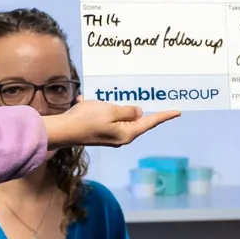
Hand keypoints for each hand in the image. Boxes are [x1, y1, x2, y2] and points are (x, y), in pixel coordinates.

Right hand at [42, 100, 178, 148]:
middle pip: (132, 120)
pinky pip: (101, 117)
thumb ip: (128, 111)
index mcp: (127, 133)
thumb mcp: (112, 110)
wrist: (62, 131)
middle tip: (124, 100)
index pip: (150, 122)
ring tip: (94, 102)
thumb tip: (138, 113)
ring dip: (107, 106)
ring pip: (115, 116)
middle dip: (127, 108)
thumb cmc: (87, 119)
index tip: (178, 112)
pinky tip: (84, 103)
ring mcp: (109, 137)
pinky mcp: (98, 133)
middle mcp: (120, 138)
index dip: (164, 116)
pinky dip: (95, 108)